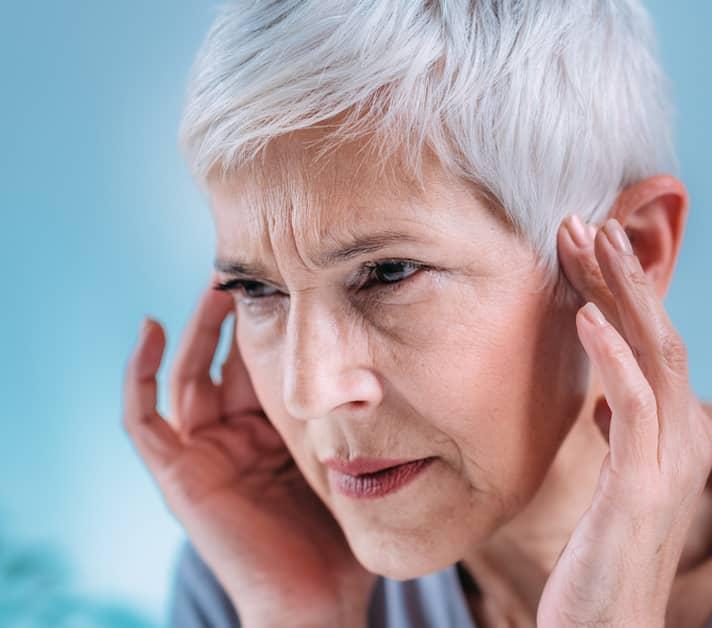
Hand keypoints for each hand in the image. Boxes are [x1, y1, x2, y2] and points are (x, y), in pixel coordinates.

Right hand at [122, 279, 375, 627]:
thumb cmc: (344, 538)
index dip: (274, 323)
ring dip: (196, 328)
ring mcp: (204, 454)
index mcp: (276, 433)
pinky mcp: (177, 473)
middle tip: (258, 266)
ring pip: (187, 375)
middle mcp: (236, 438)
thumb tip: (404, 361)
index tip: (299, 278)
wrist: (318, 599)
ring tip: (218, 283)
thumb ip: (363, 417)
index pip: (265, 364)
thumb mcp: (355, 458)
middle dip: (235, 315)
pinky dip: (140, 371)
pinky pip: (142, 416)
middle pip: (225, 361)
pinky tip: (152, 325)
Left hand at [537, 217, 711, 626]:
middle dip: (621, 273)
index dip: (623, 288)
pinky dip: (611, 356)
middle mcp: (686, 435)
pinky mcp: (642, 486)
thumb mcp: (617, 478)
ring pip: (655, 355)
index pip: (655, 341)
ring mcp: (669, 459)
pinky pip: (633, 406)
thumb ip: (621, 430)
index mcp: (678, 429)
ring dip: (618, 293)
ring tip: (584, 243)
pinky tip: (584, 317)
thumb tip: (606, 393)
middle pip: (660, 332)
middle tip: (581, 220)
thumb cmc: (605, 557)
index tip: (588, 241)